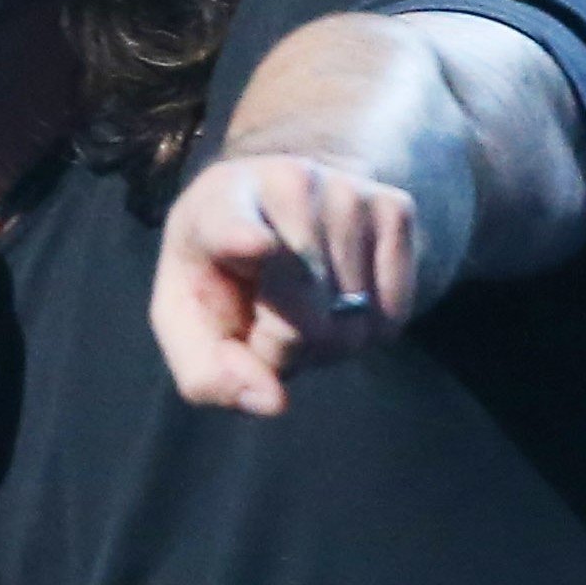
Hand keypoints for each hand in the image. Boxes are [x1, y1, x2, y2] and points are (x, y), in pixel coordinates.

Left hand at [150, 153, 420, 415]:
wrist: (279, 208)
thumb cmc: (222, 276)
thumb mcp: (189, 323)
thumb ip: (210, 374)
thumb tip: (273, 401)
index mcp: (215, 205)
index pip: (229, 224)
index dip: (241, 238)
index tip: (255, 246)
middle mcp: (285, 183)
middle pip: (301, 318)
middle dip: (283, 348)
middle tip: (266, 322)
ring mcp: (348, 191)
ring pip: (352, 323)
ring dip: (327, 343)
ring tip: (303, 305)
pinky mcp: (396, 207)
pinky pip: (392, 316)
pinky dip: (368, 330)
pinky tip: (340, 297)